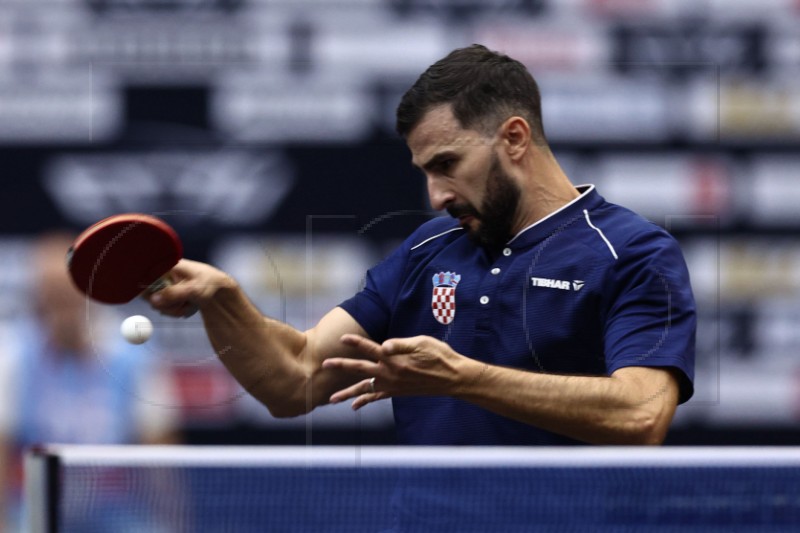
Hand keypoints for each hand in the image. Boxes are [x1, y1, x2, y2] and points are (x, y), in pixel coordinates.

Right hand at [147, 259, 235, 316]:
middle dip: (165, 304)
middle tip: (180, 307)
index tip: (156, 302)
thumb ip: (173, 294)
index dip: (148, 292)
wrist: (221, 290)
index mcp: (168, 266)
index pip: (146, 278)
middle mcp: (164, 276)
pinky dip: (176, 310)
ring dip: (173, 309)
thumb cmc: (210, 283)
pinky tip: (188, 307)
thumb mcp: (193, 289)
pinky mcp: (170, 295)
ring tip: (188, 305)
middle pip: (149, 294)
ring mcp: (166, 286)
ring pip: (158, 303)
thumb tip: (153, 300)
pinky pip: (166, 307)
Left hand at [322, 334, 477, 409]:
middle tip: (324, 364)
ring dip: (347, 393)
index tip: (342, 338)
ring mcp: (393, 385)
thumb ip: (401, 345)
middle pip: (360, 369)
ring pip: (365, 389)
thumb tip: (383, 346)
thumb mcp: (422, 343)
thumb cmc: (439, 356)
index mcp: (395, 359)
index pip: (370, 349)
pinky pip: (376, 398)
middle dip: (341, 366)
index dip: (356, 342)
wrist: (452, 378)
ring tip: (331, 399)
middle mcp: (391, 374)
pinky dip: (364, 402)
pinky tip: (354, 407)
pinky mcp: (397, 392)